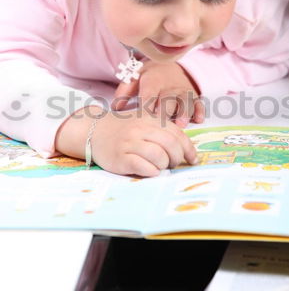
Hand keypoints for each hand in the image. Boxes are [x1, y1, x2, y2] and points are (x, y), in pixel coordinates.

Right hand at [56, 107, 197, 176]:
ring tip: (160, 166)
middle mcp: (140, 129)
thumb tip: (185, 148)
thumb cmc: (124, 129)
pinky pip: (144, 167)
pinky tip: (151, 171)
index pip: (177, 134)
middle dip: (177, 158)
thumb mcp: (144, 121)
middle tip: (173, 163)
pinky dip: (152, 172)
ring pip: (159, 156)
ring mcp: (130, 143)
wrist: (95, 131)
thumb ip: (163, 130)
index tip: (192, 159)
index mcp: (150, 119)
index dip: (188, 149)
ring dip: (164, 165)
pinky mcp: (121, 158)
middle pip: (170, 145)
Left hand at [111, 61, 204, 127]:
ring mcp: (183, 92)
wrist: (173, 65)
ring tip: (181, 124)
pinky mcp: (195, 96)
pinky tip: (198, 120)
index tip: (142, 120)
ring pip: (185, 102)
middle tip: (161, 126)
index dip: (146, 107)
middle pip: (167, 100)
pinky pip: (199, 103)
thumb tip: (115, 108)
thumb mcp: (136, 77)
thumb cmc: (151, 76)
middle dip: (165, 113)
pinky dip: (199, 111)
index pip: (148, 95)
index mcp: (153, 82)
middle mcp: (169, 87)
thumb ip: (124, 91)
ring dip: (184, 112)